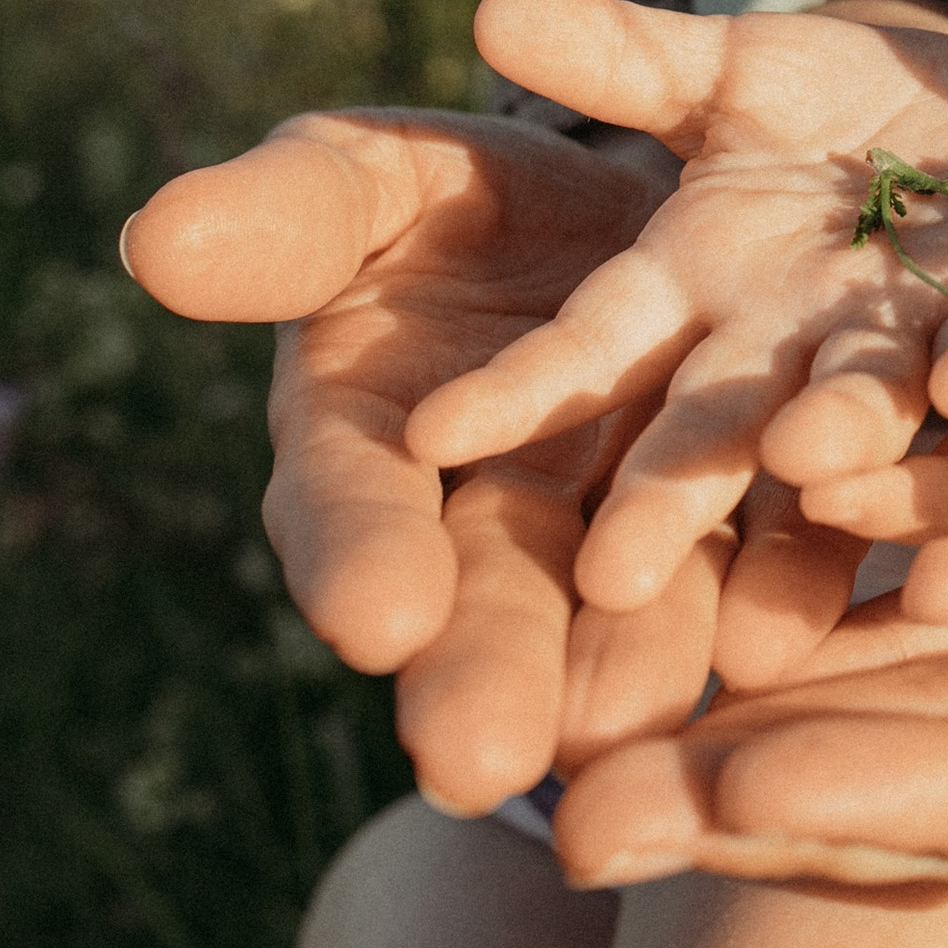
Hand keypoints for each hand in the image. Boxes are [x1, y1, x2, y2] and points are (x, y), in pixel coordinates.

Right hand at [123, 108, 773, 810]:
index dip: (357, 559)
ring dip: (629, 672)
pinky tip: (789, 645)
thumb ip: (290, 221)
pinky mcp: (751, 508)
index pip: (347, 508)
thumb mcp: (368, 184)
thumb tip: (158, 238)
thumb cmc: (448, 203)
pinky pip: (767, 559)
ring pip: (628, 610)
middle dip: (484, 676)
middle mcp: (492, 514)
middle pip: (485, 602)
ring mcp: (625, 524)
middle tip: (482, 763)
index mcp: (369, 441)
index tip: (372, 619)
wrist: (619, 208)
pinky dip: (778, 600)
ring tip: (632, 727)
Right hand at [409, 0, 947, 622]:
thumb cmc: (842, 107)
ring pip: (862, 408)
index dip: (522, 391)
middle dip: (665, 499)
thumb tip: (495, 7)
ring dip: (839, 438)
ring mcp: (901, 348)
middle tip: (610, 583)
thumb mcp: (735, 68)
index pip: (593, 348)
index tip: (435, 436)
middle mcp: (786, 344)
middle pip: (715, 426)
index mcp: (695, 287)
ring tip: (802, 462)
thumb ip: (625, 56)